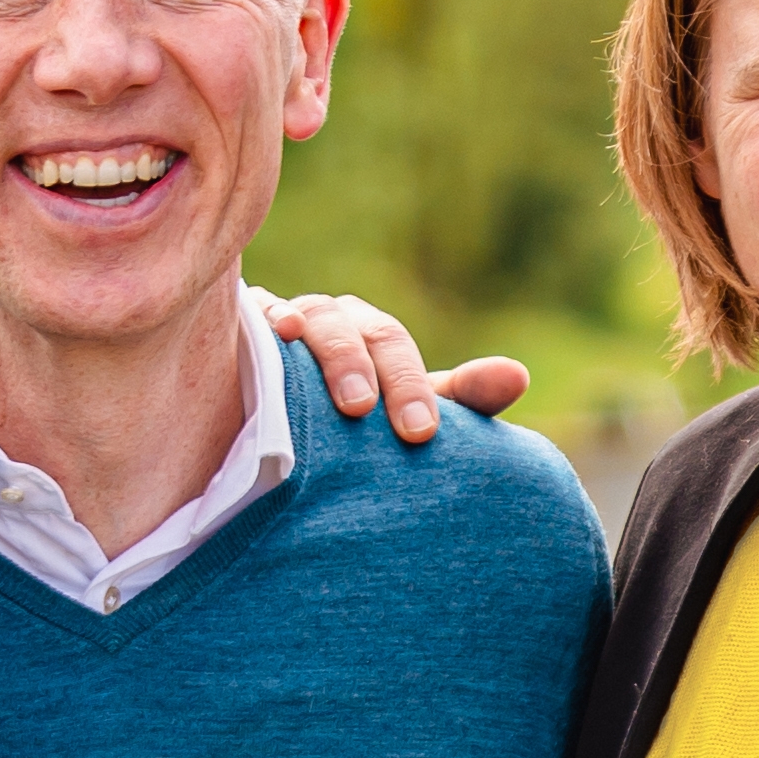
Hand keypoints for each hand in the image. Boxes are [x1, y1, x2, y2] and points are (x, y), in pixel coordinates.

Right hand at [262, 288, 525, 443]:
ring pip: (310, 318)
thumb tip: (517, 375)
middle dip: (364, 368)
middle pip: (354, 329)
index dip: (410, 385)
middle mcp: (332, 321)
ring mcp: (285, 322)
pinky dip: (265, 320)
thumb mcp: (408, 415)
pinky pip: (254, 317)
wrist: (280, 440)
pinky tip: (274, 333)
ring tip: (321, 382)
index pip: (394, 346)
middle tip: (365, 412)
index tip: (419, 433)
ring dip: (321, 348)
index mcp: (373, 337)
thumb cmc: (359, 427)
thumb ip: (463, 398)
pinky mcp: (240, 332)